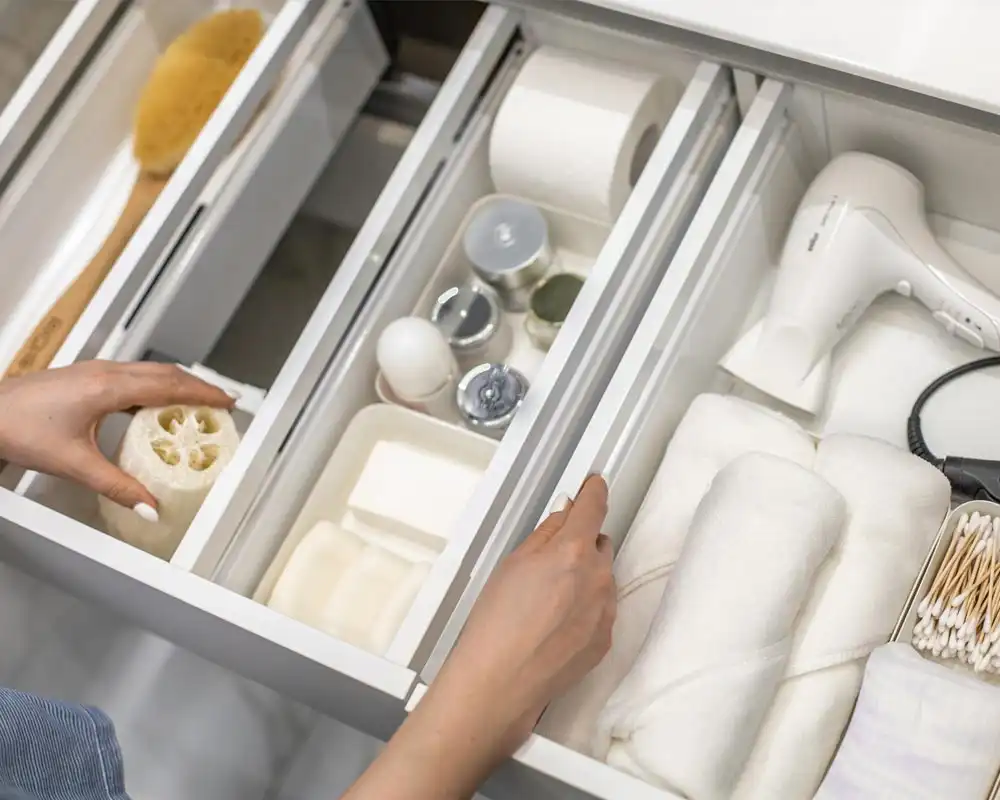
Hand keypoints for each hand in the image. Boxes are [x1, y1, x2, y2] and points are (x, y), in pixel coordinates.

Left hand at [0, 361, 232, 513]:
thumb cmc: (21, 430)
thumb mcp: (74, 464)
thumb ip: (118, 487)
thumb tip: (151, 508)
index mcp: (110, 388)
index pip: (170, 386)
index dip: (204, 393)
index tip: (230, 401)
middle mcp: (107, 372)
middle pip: (166, 373)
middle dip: (198, 386)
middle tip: (223, 403)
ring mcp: (95, 370)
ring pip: (149, 371)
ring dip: (177, 385)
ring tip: (196, 405)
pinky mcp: (85, 376)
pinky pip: (132, 376)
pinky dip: (155, 387)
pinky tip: (154, 407)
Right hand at [344, 475, 614, 799]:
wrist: (501, 682)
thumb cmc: (496, 622)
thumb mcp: (512, 563)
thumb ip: (546, 533)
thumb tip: (566, 513)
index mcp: (573, 552)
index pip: (594, 507)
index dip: (594, 491)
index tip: (595, 483)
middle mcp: (598, 577)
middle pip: (599, 544)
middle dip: (580, 545)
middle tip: (549, 563)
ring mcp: (606, 610)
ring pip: (601, 578)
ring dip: (584, 579)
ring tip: (546, 603)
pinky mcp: (606, 638)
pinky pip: (601, 609)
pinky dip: (585, 608)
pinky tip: (554, 625)